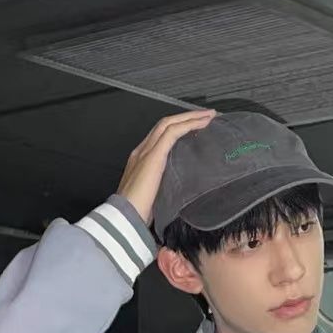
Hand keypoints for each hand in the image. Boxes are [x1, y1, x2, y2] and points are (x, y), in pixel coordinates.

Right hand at [117, 109, 216, 223]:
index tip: (196, 128)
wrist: (124, 216)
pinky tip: (202, 123)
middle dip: (186, 117)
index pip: (160, 136)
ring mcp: (146, 151)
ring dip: (190, 117)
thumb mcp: (153, 195)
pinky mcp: (154, 156)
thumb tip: (177, 192)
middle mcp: (141, 151)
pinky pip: (172, 133)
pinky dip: (188, 125)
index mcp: (140, 160)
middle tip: (206, 115)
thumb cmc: (137, 212)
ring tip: (208, 116)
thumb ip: (163, 187)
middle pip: (165, 124)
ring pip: (169, 124)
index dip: (178, 128)